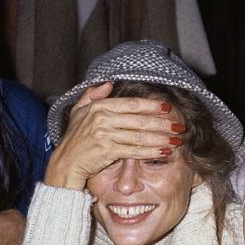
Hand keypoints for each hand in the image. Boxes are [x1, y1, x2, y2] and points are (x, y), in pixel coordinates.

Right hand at [44, 82, 181, 189]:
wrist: (65, 162)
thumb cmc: (74, 138)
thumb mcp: (78, 111)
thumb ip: (93, 95)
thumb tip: (109, 82)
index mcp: (99, 106)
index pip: (132, 104)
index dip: (152, 106)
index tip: (168, 108)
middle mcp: (102, 118)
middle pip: (140, 120)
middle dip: (163, 123)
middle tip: (179, 126)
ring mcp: (105, 135)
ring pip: (140, 136)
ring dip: (161, 138)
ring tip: (176, 140)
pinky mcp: (107, 151)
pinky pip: (134, 151)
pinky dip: (151, 151)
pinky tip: (164, 151)